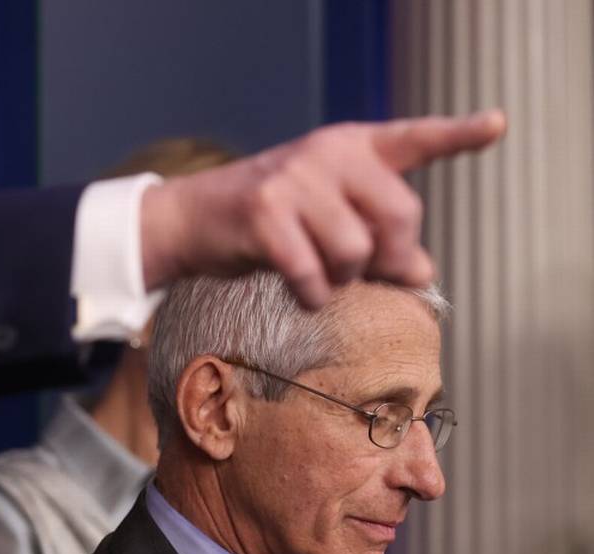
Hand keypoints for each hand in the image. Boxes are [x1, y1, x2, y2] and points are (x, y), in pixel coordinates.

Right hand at [140, 109, 506, 307]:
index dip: (458, 134)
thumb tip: (422, 274)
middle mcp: (326, 153)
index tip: (496, 125)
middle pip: (399, 215)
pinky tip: (299, 291)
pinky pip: (312, 274)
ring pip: (356, 251)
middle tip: (367, 273)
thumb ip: (378, 236)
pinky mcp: (264, 214)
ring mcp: (294, 180)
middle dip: (390, 257)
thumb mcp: (327, 217)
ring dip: (343, 280)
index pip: (413, 138)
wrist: (191, 219)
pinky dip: (311, 295)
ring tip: (319, 277)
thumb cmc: (268, 222)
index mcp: (349, 147)